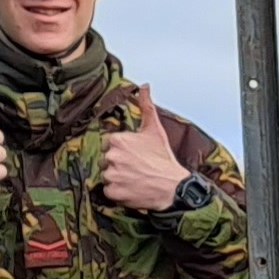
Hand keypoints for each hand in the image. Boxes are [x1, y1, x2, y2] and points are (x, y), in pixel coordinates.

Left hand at [97, 87, 191, 212]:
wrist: (173, 187)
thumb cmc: (164, 159)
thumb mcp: (155, 130)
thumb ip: (146, 106)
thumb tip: (144, 86)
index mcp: (118, 140)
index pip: (109, 144)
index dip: (121, 150)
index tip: (133, 155)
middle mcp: (111, 157)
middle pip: (106, 160)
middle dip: (117, 163)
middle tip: (135, 167)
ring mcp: (111, 175)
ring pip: (106, 175)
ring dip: (117, 177)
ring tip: (134, 178)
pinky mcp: (113, 192)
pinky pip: (108, 190)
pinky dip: (117, 191)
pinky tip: (131, 188)